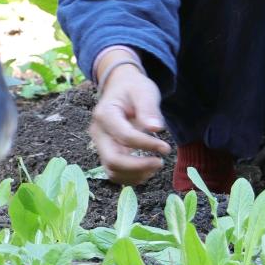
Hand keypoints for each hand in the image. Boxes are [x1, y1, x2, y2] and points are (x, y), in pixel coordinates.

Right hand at [90, 55, 170, 184]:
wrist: (120, 88)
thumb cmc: (133, 88)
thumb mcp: (143, 91)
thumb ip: (148, 108)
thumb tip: (157, 128)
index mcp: (105, 114)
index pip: (125, 137)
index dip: (146, 145)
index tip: (166, 148)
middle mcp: (98, 133)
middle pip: (112, 160)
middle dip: (138, 166)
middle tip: (160, 163)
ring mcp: (100, 145)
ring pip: (112, 171)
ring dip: (135, 174)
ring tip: (156, 165)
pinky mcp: (106, 153)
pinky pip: (115, 173)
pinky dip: (131, 177)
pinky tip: (148, 170)